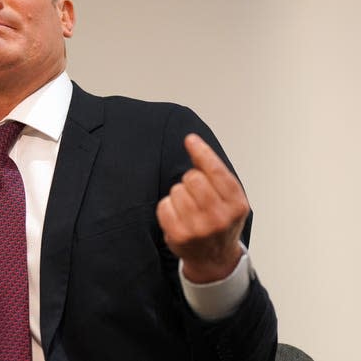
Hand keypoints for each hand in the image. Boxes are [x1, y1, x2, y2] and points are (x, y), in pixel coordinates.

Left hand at [156, 133, 249, 282]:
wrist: (215, 260)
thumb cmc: (221, 223)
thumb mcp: (229, 199)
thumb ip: (214, 172)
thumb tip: (193, 143)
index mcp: (236, 204)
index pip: (215, 170)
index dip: (201, 152)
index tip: (190, 140)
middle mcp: (220, 217)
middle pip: (192, 178)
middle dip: (191, 181)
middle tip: (196, 195)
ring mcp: (199, 228)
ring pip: (176, 190)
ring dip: (179, 195)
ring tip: (189, 209)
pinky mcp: (179, 235)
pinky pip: (164, 205)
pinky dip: (167, 208)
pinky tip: (178, 217)